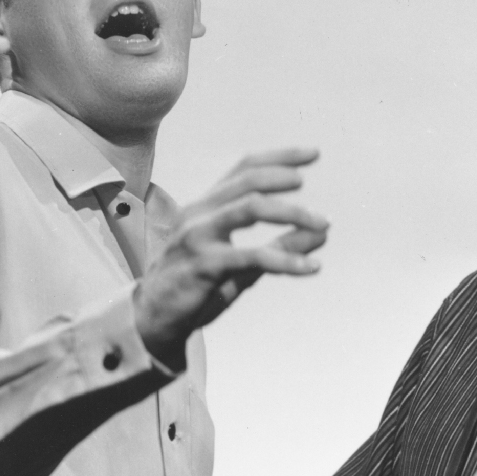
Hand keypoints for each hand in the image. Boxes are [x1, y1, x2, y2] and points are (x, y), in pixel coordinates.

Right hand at [135, 149, 326, 361]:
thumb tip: (322, 232)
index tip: (313, 154)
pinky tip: (312, 267)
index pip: (244, 169)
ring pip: (251, 208)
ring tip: (322, 223)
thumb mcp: (243, 267)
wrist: (154, 321)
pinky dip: (287, 261)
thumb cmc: (196, 291)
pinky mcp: (204, 264)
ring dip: (292, 213)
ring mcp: (199, 236)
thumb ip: (280, 249)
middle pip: (248, 181)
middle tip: (312, 188)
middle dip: (284, 177)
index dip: (279, 157)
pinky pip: (252, 256)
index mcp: (207, 207)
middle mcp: (201, 214)